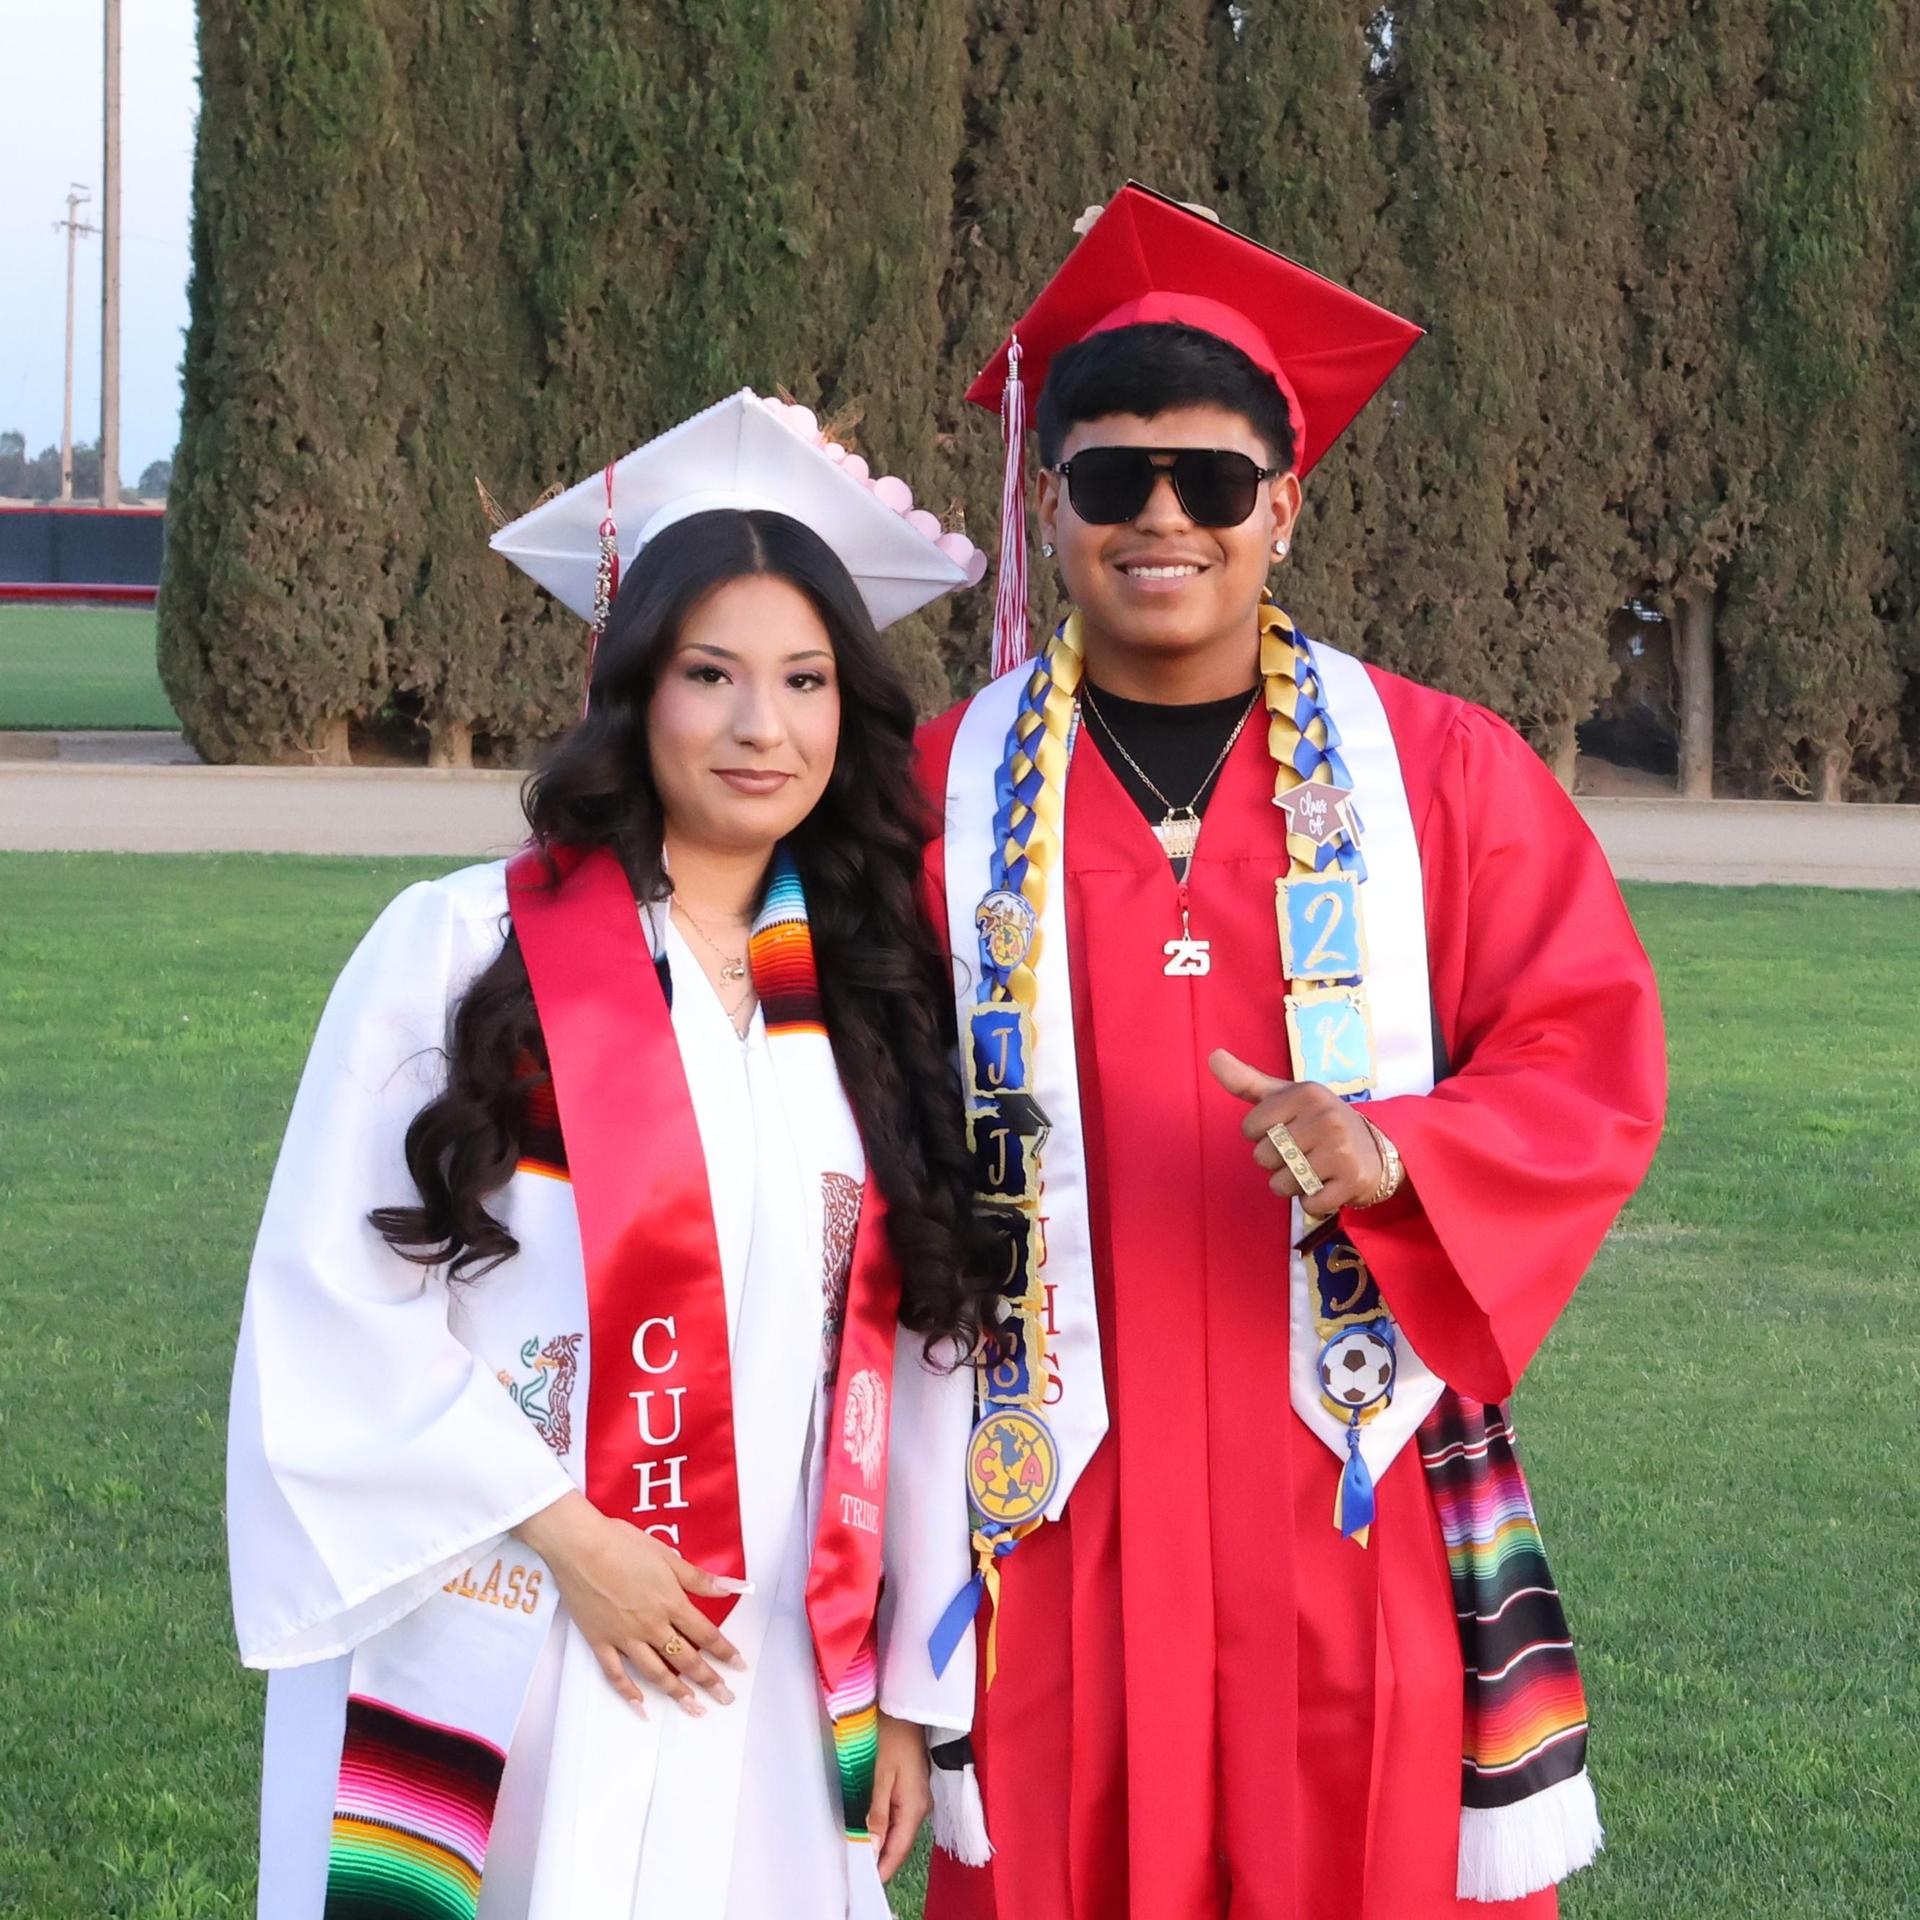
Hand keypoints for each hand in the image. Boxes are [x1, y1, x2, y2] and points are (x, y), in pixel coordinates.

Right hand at [514, 1491, 743, 1717]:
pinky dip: (628, 1691)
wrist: (579, 1546)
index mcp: (670, 1603)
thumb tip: (733, 1588)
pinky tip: (640, 1705)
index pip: (705, 1634)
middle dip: (708, 1680)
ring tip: (693, 1707)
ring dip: (676, 1692)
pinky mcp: (599, 1641)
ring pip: (655, 1672)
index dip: (724, 1651)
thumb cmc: (624, 1544)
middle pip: (685, 1659)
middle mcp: (651, 1626)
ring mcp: (624, 1637)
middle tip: (725, 1698)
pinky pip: (615, 1673)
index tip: (739, 1665)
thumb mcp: (667, 1556)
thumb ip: (699, 1578)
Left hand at [868, 1711, 933, 1880]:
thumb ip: (877, 1813)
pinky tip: (868, 1827)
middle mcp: (921, 1806)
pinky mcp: (911, 1788)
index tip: (863, 1883)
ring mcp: (917, 1797)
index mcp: (915, 1806)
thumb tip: (872, 1847)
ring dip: (879, 1841)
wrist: (903, 1707)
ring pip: (897, 1830)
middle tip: (854, 1869)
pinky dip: (883, 1825)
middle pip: (899, 1842)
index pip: (898, 1850)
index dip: (881, 1869)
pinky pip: (897, 1816)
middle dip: (878, 1858)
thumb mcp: (879, 1774)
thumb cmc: (890, 1734)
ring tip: (856, 1852)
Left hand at [1209, 1048, 1384, 1215]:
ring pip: (1282, 1184)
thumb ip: (1246, 1081)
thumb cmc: (1318, 1121)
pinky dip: (1312, 1202)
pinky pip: (1309, 1204)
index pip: (1250, 1128)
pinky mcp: (1352, 1180)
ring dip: (1292, 1185)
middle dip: (1276, 1163)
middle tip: (1303, 1153)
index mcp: (1305, 1094)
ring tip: (1314, 1169)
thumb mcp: (1286, 1097)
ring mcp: (1340, 1149)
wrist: (1376, 1149)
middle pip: (1263, 1157)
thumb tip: (1213, 1056)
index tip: (1286, 1130)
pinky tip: (1327, 1185)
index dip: (1262, 1135)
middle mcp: (1325, 1117)